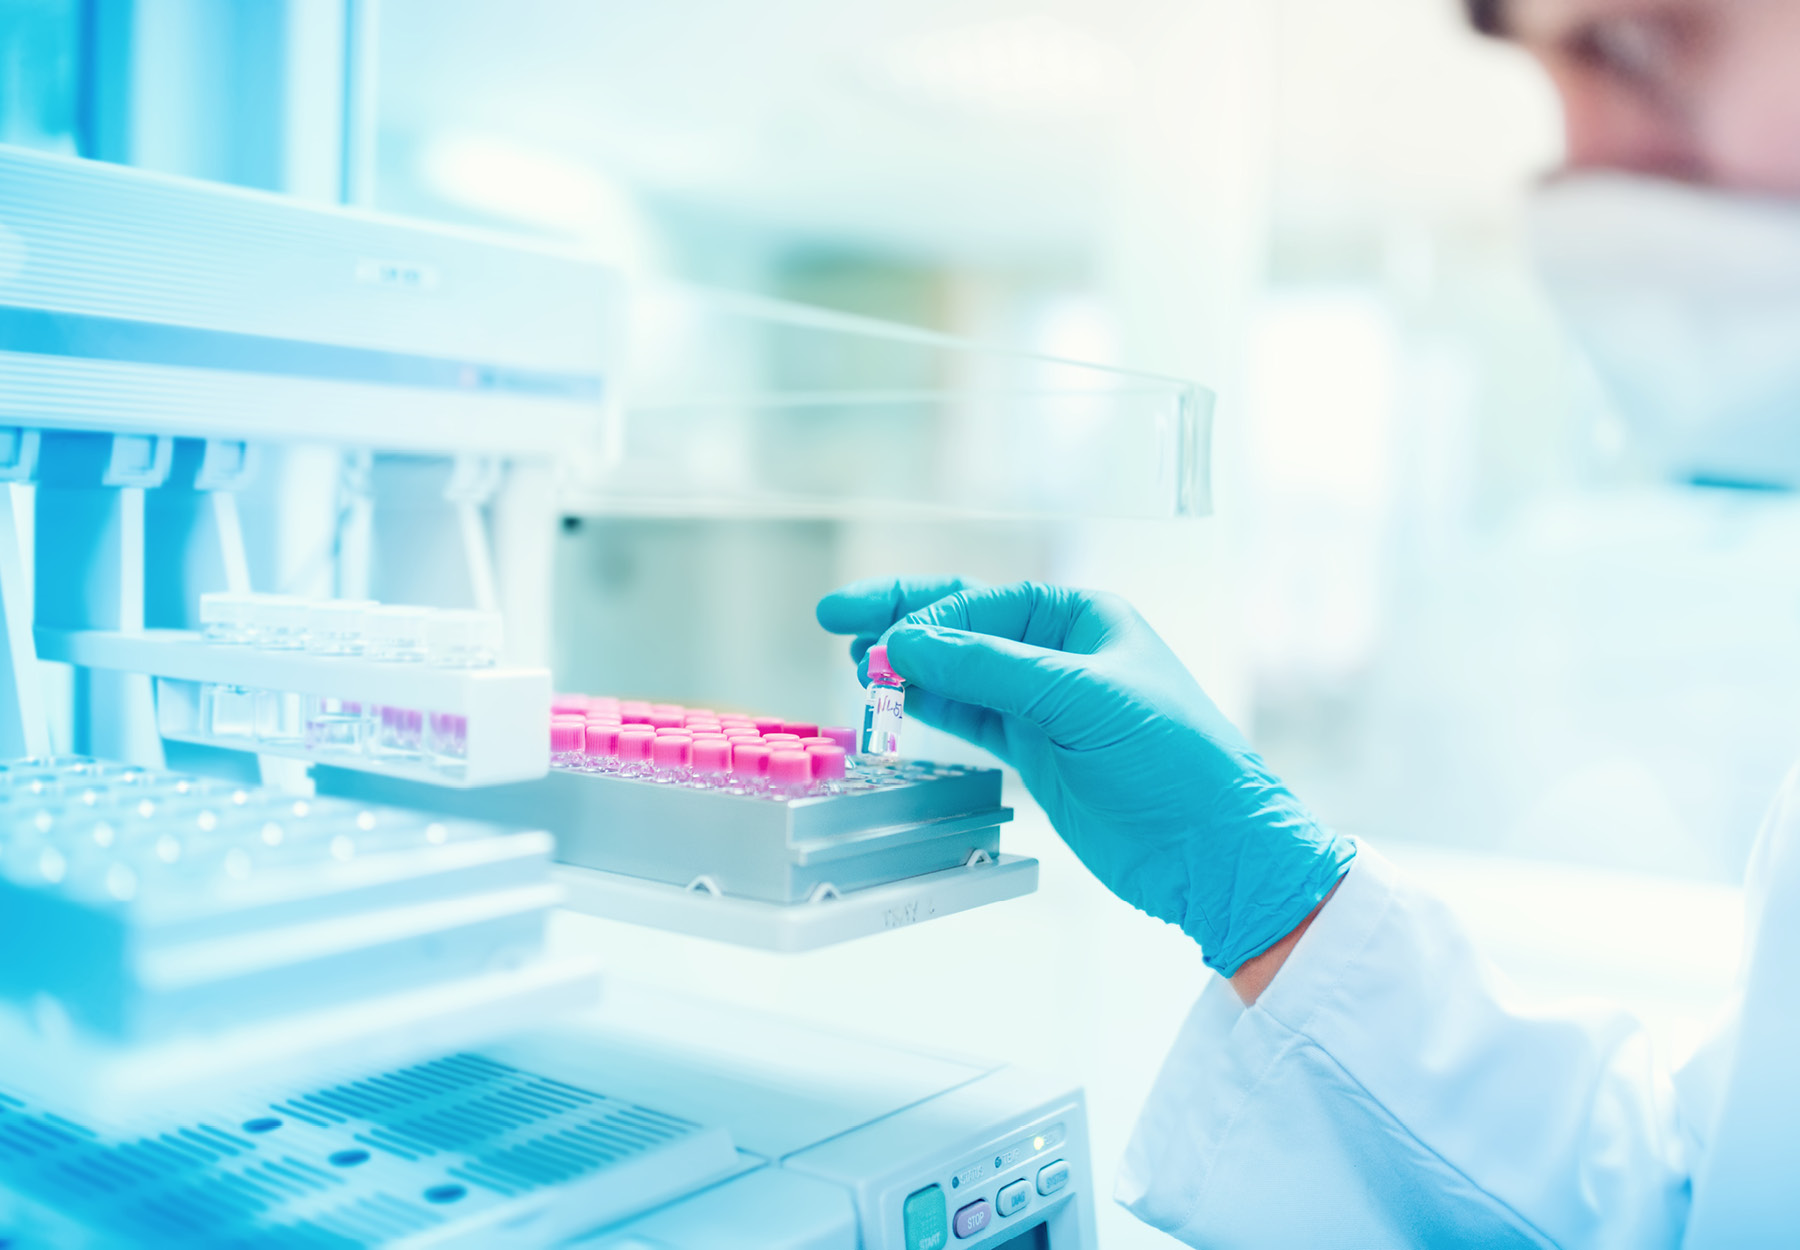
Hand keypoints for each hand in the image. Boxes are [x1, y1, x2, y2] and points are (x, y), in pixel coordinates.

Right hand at [817, 576, 1353, 977]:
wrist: (1214, 853)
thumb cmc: (1177, 762)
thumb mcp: (1081, 701)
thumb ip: (988, 669)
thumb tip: (905, 643)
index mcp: (1085, 618)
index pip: (986, 600)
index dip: (928, 613)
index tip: (881, 637)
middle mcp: (1062, 653)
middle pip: (964, 626)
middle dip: (902, 621)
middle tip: (836, 617)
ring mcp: (1047, 705)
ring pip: (960, 673)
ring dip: (908, 667)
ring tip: (855, 662)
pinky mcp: (1038, 751)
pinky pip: (971, 717)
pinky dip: (929, 708)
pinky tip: (893, 699)